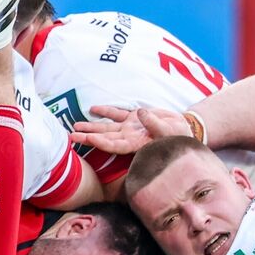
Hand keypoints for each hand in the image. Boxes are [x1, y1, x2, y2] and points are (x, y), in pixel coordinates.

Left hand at [70, 105, 191, 154]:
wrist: (184, 129)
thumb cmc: (179, 135)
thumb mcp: (169, 130)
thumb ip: (154, 123)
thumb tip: (141, 113)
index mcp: (136, 144)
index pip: (115, 145)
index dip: (101, 143)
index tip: (89, 139)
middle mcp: (129, 138)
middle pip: (105, 138)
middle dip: (88, 137)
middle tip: (71, 136)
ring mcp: (129, 128)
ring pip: (107, 128)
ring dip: (91, 126)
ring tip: (74, 126)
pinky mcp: (133, 118)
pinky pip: (117, 114)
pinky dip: (106, 111)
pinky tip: (93, 109)